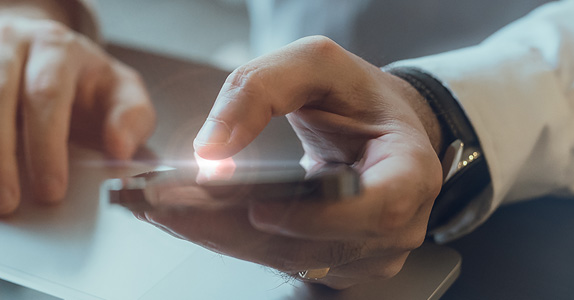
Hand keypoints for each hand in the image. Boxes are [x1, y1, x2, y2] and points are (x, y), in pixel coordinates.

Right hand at [0, 3, 154, 214]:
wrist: (28, 46)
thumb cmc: (73, 79)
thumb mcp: (117, 91)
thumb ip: (131, 116)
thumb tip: (119, 146)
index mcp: (54, 47)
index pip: (45, 93)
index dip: (45, 145)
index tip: (50, 191)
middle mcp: (6, 42)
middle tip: (4, 204)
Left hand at [140, 36, 443, 288]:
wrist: (375, 128)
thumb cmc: (356, 96)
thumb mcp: (315, 65)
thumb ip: (261, 90)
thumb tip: (212, 147)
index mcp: (411, 172)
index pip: (376, 210)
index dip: (319, 219)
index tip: (260, 210)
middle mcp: (395, 225)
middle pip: (313, 244)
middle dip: (232, 227)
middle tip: (169, 205)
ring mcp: (365, 254)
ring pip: (286, 258)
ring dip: (219, 235)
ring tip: (163, 207)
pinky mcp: (331, 264)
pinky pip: (276, 258)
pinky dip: (228, 237)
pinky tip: (187, 217)